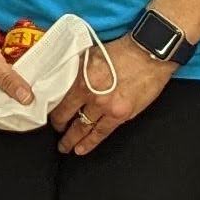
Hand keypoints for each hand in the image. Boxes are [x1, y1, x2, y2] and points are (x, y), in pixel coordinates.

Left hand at [54, 39, 172, 155]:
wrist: (148, 54)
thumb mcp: (91, 55)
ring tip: (66, 147)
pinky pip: (102, 133)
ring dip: (73, 140)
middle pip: (69, 118)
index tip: (50, 118)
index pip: (60, 104)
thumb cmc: (123, 51)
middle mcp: (92, 96)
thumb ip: (78, 70)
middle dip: (61, 130)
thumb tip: (65, 79)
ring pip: (84, 128)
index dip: (53, 114)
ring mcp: (107, 107)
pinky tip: (82, 149)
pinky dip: (90, 143)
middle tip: (56, 136)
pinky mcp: (121, 115)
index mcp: (81, 80)